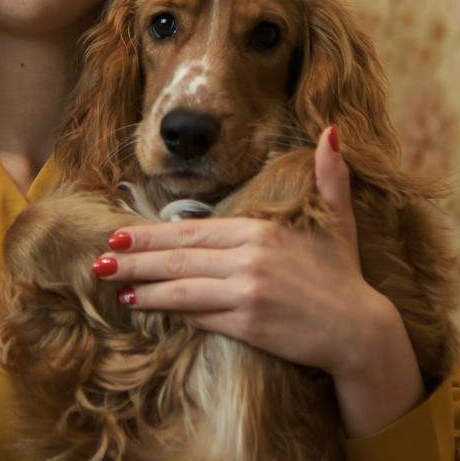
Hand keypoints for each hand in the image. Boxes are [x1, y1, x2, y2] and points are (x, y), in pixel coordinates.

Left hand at [95, 125, 392, 378]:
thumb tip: (332, 130)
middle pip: (178, 259)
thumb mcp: (339, 218)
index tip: (121, 235)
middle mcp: (248, 260)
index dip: (153, 235)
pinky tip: (151, 309)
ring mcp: (245, 294)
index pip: (192, 232)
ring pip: (180, 289)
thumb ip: (330, 174)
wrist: (359, 331)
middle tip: (100, 260)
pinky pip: (199, 317)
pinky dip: (173, 312)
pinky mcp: (247, 326)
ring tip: (115, 287)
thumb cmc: (342, 273)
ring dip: (144, 289)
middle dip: (134, 259)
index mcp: (260, 232)